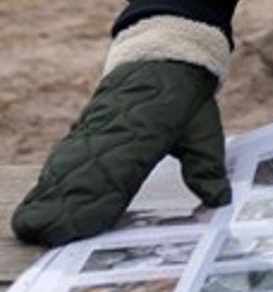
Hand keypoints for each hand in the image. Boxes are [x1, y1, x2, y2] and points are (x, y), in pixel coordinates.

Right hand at [12, 60, 229, 245]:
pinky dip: (52, 172)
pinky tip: (42, 189)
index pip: (115, 177)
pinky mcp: (87, 125)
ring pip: (68, 164)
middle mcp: (112, 134)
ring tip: (34, 221)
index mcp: (144, 137)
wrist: (164, 56)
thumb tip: (219, 200)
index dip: (96, 203)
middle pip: (82, 176)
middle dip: (63, 207)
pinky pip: (66, 150)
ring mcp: (95, 128)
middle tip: (42, 235)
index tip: (81, 227)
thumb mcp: (203, 130)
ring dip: (51, 193)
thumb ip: (206, 168)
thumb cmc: (184, 98)